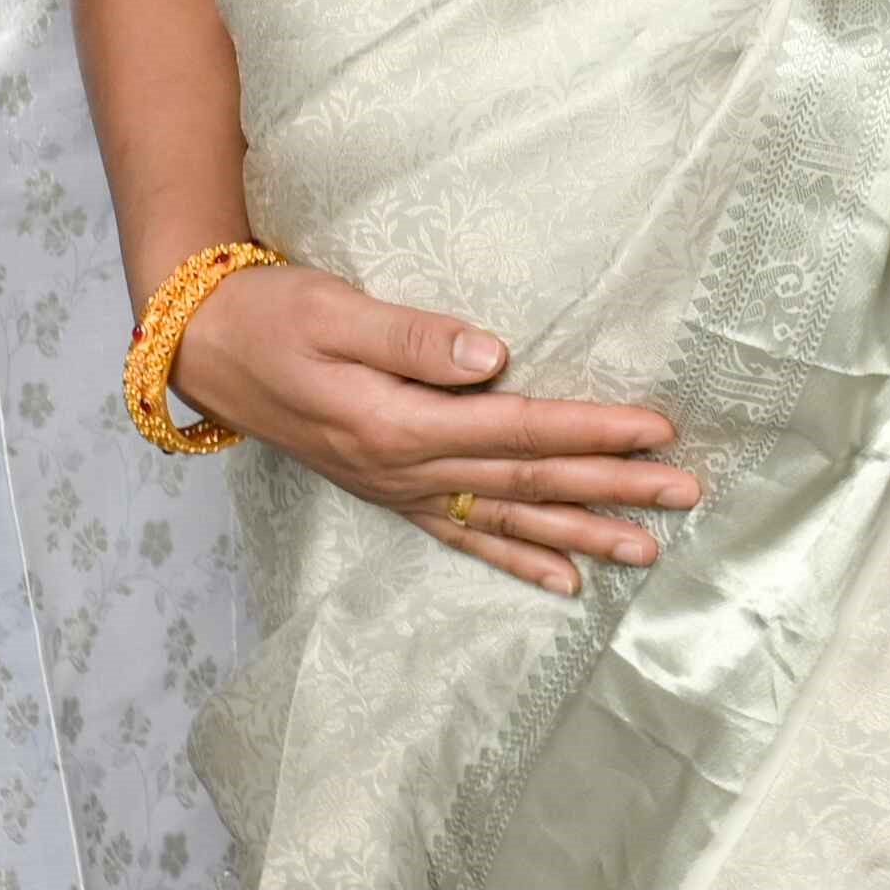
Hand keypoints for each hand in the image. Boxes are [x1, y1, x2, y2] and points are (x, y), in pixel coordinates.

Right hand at [172, 264, 697, 598]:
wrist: (204, 348)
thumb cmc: (271, 314)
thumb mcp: (335, 309)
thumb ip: (413, 337)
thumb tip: (495, 357)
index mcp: (399, 424)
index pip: (517, 431)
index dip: (590, 431)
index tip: (656, 428)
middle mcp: (405, 471)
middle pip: (527, 483)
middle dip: (611, 488)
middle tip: (686, 491)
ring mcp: (398, 490)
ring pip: (506, 519)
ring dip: (580, 533)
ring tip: (647, 548)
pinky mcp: (389, 491)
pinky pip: (463, 538)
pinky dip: (516, 559)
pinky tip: (563, 580)